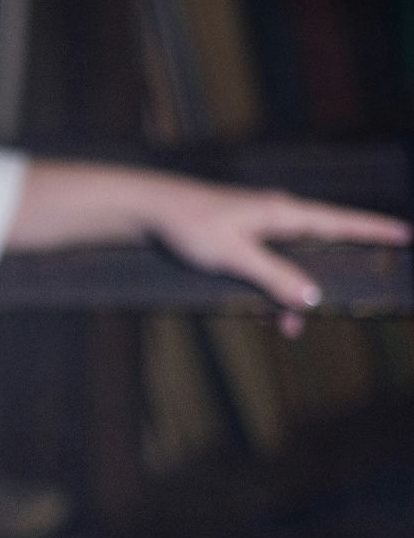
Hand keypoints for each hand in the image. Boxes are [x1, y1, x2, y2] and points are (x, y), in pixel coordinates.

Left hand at [147, 181, 410, 335]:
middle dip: (329, 279)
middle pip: (320, 247)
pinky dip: (268, 289)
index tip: (405, 234)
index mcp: (283, 213)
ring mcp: (258, 227)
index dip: (374, 230)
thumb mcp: (234, 256)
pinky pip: (266, 267)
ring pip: (290, 265)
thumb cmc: (191, 227)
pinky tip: (262, 314)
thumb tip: (313, 297)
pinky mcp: (239, 238)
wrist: (149, 211)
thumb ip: (274, 276)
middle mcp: (276, 217)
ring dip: (290, 294)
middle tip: (339, 301)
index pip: (340, 221)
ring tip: (285, 327)